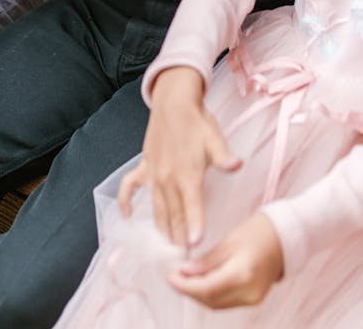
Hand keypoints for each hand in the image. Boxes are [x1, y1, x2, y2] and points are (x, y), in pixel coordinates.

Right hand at [118, 67, 241, 247]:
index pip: (191, 208)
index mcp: (187, 174)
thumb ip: (224, 157)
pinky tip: (127, 216)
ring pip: (156, 209)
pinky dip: (126, 202)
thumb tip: (237, 165)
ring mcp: (153, 174)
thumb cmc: (198, 121)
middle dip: (177, 239)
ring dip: (161, 229)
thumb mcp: (215, 138)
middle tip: (182, 260)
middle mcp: (168, 178)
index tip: (194, 247)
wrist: (174, 101)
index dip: (193, 227)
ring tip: (166, 248)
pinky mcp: (144, 166)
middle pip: (172, 216)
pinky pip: (130, 187)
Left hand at [167, 212, 283, 308]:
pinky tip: (202, 280)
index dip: (185, 286)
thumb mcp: (229, 241)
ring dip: (198, 293)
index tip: (169, 277)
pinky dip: (211, 294)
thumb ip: (206, 260)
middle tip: (174, 276)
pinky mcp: (253, 300)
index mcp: (243, 274)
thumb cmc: (258, 231)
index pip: (207, 289)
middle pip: (210, 300)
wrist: (285, 237)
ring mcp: (252, 299)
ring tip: (185, 277)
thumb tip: (184, 272)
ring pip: (216, 304)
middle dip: (189, 290)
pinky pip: (226, 301)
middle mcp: (248, 292)